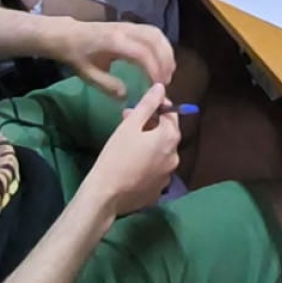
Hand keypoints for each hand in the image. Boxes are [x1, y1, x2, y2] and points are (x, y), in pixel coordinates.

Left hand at [52, 19, 175, 99]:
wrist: (68, 35)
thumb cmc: (77, 55)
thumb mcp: (87, 74)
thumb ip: (107, 85)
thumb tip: (126, 96)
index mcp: (114, 42)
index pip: (142, 53)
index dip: (153, 69)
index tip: (157, 86)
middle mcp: (125, 30)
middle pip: (154, 40)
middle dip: (165, 61)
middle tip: (165, 82)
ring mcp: (129, 25)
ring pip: (156, 34)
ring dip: (166, 52)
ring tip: (167, 72)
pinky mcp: (131, 26)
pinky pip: (152, 32)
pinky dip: (162, 46)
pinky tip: (162, 60)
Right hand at [85, 84, 180, 218]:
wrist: (106, 194)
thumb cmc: (116, 155)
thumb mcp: (130, 125)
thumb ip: (148, 104)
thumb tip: (161, 88)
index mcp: (170, 138)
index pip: (171, 113)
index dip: (157, 107)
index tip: (140, 107)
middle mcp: (175, 156)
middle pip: (167, 133)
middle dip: (151, 125)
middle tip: (129, 122)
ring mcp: (168, 176)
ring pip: (161, 153)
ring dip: (150, 144)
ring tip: (129, 144)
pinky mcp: (158, 191)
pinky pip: (156, 171)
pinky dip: (148, 164)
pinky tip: (131, 164)